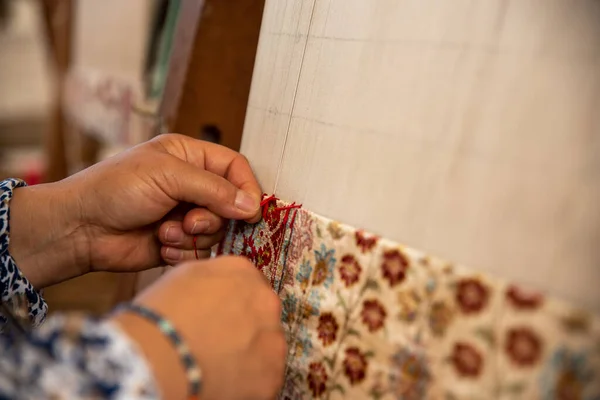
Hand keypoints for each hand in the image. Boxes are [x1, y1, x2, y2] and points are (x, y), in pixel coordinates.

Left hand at [9, 134, 261, 287]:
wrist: (80, 229)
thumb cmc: (118, 189)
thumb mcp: (168, 176)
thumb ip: (214, 189)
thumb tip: (253, 206)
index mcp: (190, 157)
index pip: (235, 168)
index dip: (248, 188)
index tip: (252, 211)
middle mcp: (191, 185)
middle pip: (230, 204)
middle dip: (212, 217)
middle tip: (192, 222)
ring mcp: (185, 215)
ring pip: (217, 231)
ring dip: (194, 237)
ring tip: (165, 233)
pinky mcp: (178, 242)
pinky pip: (201, 251)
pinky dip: (184, 252)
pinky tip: (161, 246)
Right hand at [113, 256, 286, 399]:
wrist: (157, 356)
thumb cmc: (160, 317)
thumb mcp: (182, 276)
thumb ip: (211, 278)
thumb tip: (216, 290)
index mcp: (242, 273)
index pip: (248, 285)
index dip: (232, 305)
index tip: (220, 319)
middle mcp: (265, 301)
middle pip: (261, 316)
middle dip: (245, 329)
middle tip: (217, 345)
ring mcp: (272, 338)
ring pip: (267, 348)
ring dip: (249, 357)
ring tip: (217, 367)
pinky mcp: (271, 374)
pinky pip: (265, 379)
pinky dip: (249, 384)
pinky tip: (222, 382)